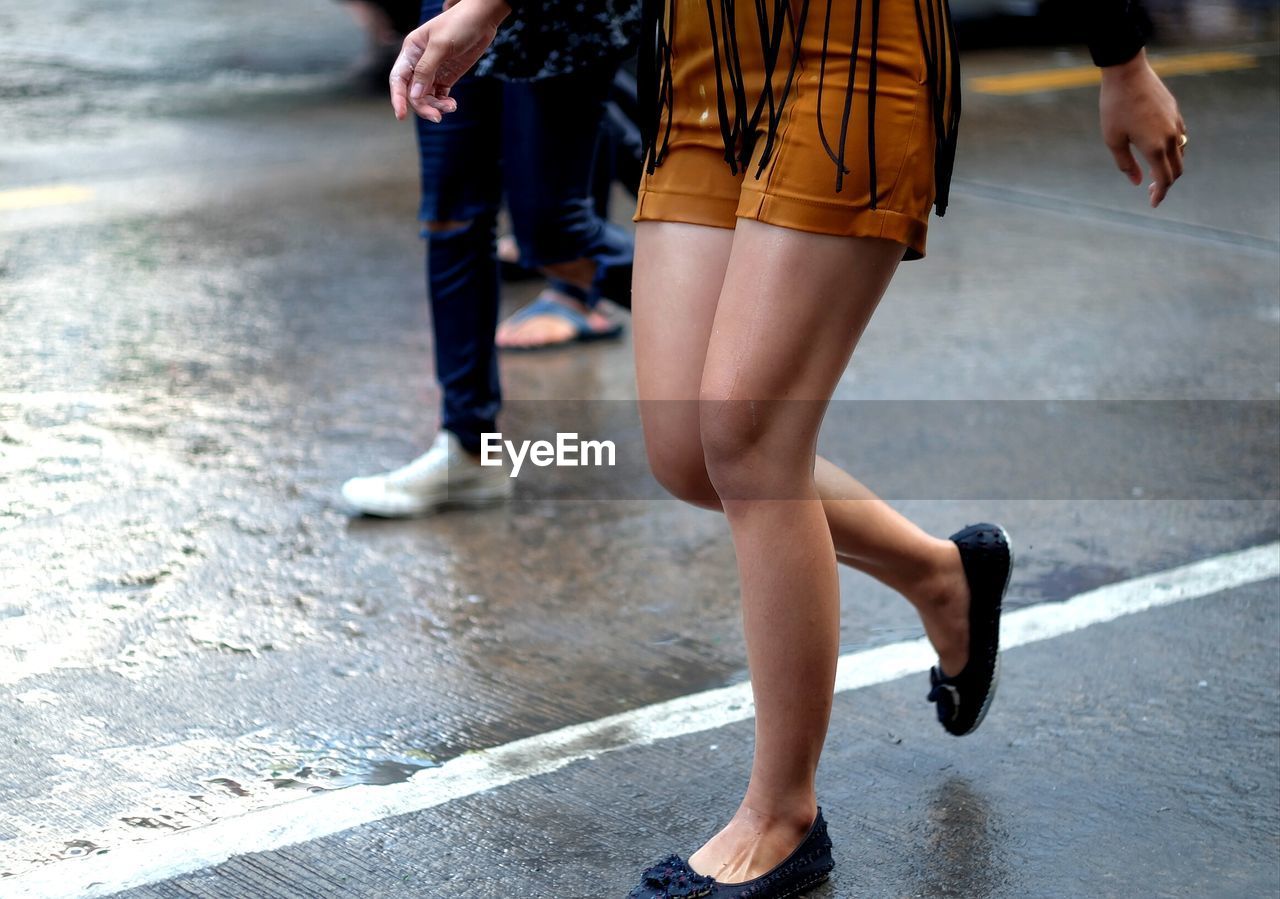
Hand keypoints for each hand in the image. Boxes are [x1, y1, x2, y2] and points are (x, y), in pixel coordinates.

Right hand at [389, 0, 510, 121]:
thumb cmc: (459, 24)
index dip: (398, 98)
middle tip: (437, 117)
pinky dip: (444, 103)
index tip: (401, 116)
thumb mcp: (441, 45)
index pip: (398, 78)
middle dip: (423, 106)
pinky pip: (440, 95)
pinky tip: (452, 105)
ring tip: (450, 107)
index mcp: (411, 51)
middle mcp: (419, 62)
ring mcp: (433, 70)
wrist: (482, 19)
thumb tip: (415, 94)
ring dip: (436, 106)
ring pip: (426, 96)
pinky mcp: (447, 76)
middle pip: (413, 92)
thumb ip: (427, 69)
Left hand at [1099, 50, 1186, 207]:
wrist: (1127, 73)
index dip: (1160, 194)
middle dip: (1166, 184)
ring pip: (1181, 154)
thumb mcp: (1113, 140)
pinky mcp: (1176, 112)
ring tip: (1155, 172)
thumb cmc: (1115, 107)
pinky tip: (1160, 150)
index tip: (1153, 203)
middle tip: (1152, 191)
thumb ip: (1126, 164)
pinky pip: (1181, 138)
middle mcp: (1170, 137)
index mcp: (1155, 147)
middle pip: (1177, 169)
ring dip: (1171, 166)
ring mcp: (1176, 123)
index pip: (1165, 179)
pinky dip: (1174, 150)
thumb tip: (1138, 182)